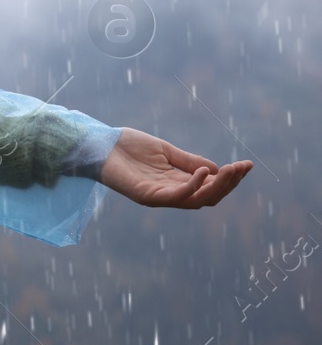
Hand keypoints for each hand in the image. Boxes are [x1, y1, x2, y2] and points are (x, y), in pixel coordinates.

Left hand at [99, 127, 251, 208]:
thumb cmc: (127, 147)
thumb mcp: (165, 151)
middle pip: (208, 196)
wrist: (98, 144)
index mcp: (176, 182)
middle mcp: (170, 193)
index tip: (246, 165)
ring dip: (217, 186)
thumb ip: (188, 161)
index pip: (209, 187)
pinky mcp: (147, 195)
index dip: (229, 178)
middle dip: (229, 184)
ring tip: (229, 170)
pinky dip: (193, 186)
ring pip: (197, 200)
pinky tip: (205, 172)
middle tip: (243, 168)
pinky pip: (177, 196)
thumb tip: (216, 169)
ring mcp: (159, 196)